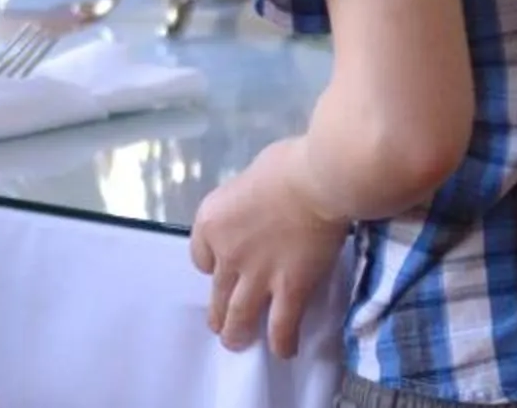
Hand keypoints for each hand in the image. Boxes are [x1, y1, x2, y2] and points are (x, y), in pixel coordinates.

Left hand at [190, 141, 351, 357]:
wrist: (317, 181)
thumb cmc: (287, 165)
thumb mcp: (249, 178)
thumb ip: (247, 203)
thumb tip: (260, 207)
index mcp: (211, 221)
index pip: (200, 257)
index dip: (212, 265)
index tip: (222, 267)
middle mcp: (226, 254)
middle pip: (216, 291)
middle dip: (217, 312)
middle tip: (220, 324)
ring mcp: (256, 276)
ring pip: (239, 316)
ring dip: (236, 334)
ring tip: (237, 344)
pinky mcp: (289, 290)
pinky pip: (281, 326)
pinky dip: (281, 342)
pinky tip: (284, 351)